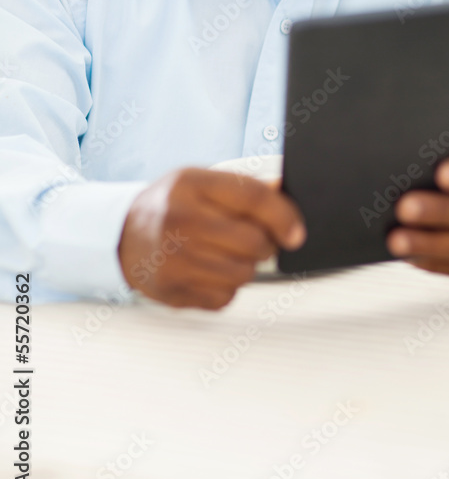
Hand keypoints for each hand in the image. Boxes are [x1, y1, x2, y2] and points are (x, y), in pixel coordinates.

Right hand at [117, 168, 305, 308]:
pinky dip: (226, 287)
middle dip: (264, 243)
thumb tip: (285, 191)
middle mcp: (179, 220)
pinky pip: (225, 297)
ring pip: (243, 273)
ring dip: (246, 266)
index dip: (284, 216)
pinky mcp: (172, 290)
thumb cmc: (170, 206)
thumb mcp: (201, 181)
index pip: (253, 198)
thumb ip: (244, 187)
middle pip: (253, 241)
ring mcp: (173, 259)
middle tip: (254, 239)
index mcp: (190, 184)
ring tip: (227, 253)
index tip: (296, 233)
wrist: (122, 237)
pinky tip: (208, 270)